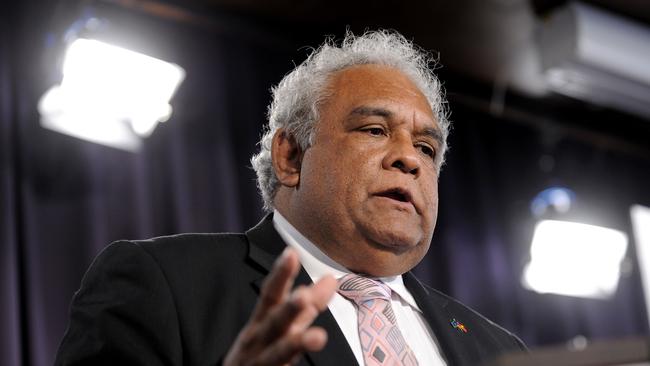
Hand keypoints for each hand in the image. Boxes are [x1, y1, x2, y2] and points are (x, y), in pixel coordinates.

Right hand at [224, 248, 336, 365]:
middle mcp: (258, 340)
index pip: (271, 294)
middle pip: (274, 322)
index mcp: (261, 321)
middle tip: (303, 296)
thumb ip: (306, 304)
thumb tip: (331, 279)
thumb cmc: (261, 349)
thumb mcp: (281, 324)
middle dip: (288, 309)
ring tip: (318, 337)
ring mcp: (259, 362)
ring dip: (296, 343)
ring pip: (278, 353)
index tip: (291, 254)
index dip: (281, 275)